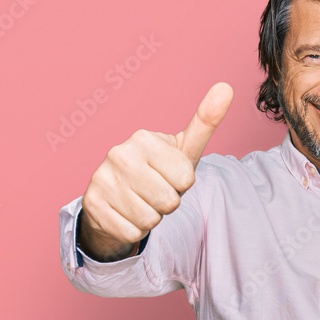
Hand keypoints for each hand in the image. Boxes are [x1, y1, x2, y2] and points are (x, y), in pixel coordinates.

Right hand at [79, 82, 233, 258]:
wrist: (115, 198)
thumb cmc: (158, 172)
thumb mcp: (183, 150)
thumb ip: (205, 122)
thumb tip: (227, 87)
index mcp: (143, 138)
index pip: (185, 180)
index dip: (182, 186)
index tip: (168, 177)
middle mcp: (118, 155)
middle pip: (169, 201)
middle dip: (167, 204)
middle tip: (154, 192)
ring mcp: (101, 179)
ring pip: (150, 219)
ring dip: (151, 218)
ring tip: (140, 203)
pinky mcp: (92, 205)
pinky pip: (132, 232)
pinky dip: (134, 230)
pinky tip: (125, 215)